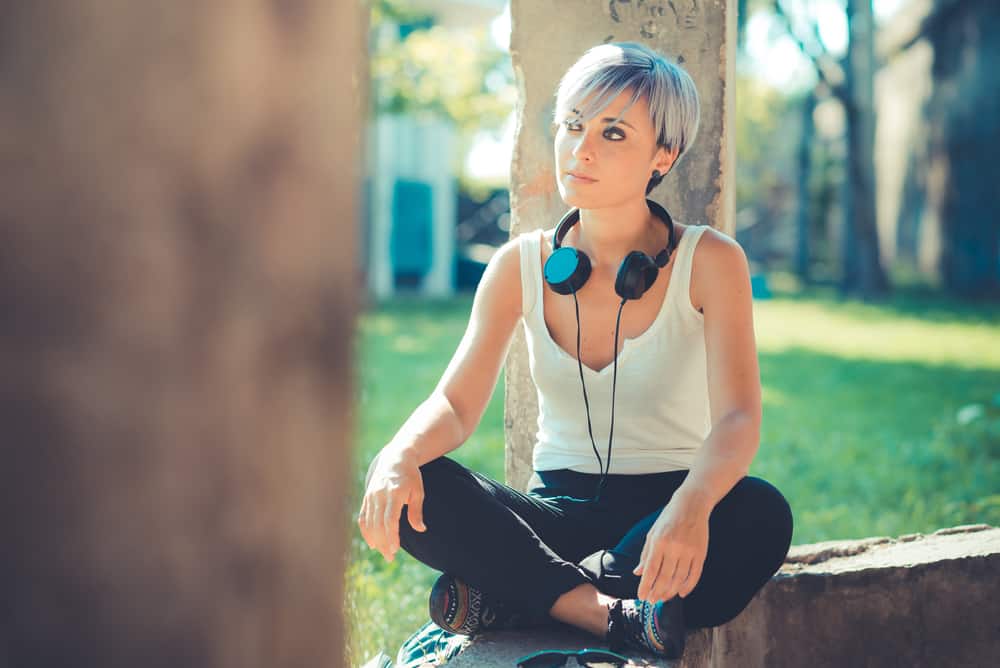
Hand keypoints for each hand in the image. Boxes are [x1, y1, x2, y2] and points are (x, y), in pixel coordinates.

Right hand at [357, 446, 426, 561]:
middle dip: (383, 543)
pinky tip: (372, 543)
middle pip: (378, 524)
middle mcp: (379, 494)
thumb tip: (420, 529)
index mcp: (394, 492)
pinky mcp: (366, 497)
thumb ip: (416, 511)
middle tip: (390, 558)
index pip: (390, 519)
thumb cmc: (410, 476)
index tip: (395, 550)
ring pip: (369, 523)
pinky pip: (363, 517)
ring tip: (384, 553)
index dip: (391, 536)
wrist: (395, 458)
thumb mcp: (418, 491)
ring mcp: (371, 496)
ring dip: (375, 540)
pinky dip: (366, 531)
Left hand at [632, 500, 709, 602]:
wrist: (692, 505)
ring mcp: (689, 551)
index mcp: (659, 542)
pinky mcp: (701, 553)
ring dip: (671, 591)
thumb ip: (645, 555)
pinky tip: (681, 593)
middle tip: (652, 601)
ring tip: (663, 598)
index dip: (646, 586)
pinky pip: (694, 575)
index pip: (651, 570)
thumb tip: (638, 573)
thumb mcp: (652, 533)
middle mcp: (674, 548)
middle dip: (657, 592)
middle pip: (665, 578)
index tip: (641, 596)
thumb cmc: (668, 518)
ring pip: (679, 579)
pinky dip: (688, 586)